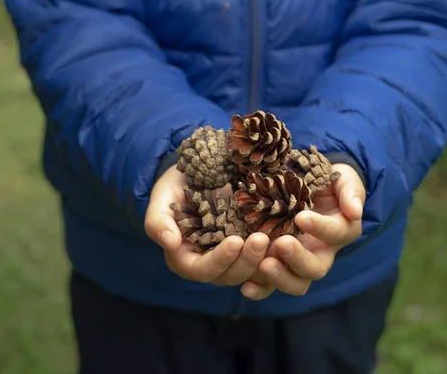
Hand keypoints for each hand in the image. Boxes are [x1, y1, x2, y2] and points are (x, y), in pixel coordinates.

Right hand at [144, 166, 268, 284]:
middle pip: (230, 276)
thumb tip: (169, 243)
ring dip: (265, 261)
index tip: (235, 241)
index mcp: (186, 259)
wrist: (201, 171)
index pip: (202, 270)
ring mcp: (234, 258)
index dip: (219, 260)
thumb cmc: (176, 185)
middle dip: (247, 261)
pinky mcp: (252, 248)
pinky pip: (266, 261)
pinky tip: (288, 240)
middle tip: (263, 239)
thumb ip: (158, 221)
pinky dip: (277, 256)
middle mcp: (211, 264)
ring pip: (252, 273)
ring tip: (279, 240)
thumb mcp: (162, 197)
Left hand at [240, 163, 365, 299]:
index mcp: (340, 230)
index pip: (335, 233)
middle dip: (298, 259)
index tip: (301, 217)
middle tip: (282, 244)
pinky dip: (260, 288)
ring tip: (263, 264)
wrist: (308, 186)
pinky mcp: (279, 264)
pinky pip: (271, 284)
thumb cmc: (328, 181)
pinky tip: (246, 287)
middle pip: (315, 269)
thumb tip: (354, 211)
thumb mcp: (343, 179)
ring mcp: (298, 261)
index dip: (320, 227)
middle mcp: (322, 252)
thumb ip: (350, 191)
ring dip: (279, 277)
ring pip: (296, 283)